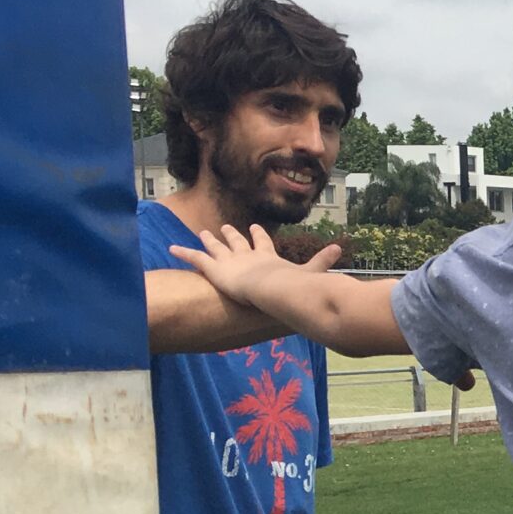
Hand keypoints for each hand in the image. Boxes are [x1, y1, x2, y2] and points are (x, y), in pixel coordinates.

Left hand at [170, 222, 336, 303]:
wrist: (271, 287)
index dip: (257, 235)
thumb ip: (323, 263)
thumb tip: (341, 248)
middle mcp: (246, 254)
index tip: (253, 226)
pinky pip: (196, 259)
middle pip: (237, 241)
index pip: (262, 242)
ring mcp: (230, 261)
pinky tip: (171, 249)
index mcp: (267, 255)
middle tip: (226, 228)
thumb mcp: (310, 274)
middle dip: (232, 235)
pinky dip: (184, 253)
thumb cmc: (291, 284)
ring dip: (209, 240)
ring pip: (216, 247)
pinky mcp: (215, 269)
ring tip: (202, 234)